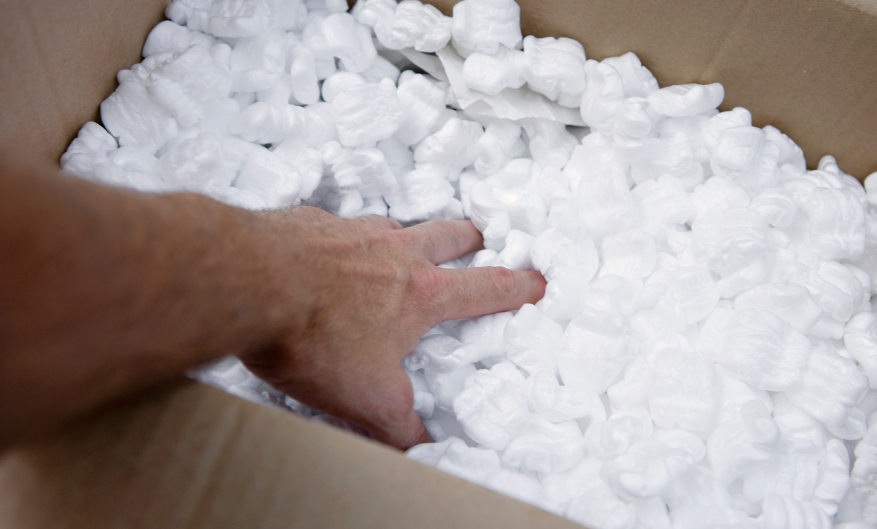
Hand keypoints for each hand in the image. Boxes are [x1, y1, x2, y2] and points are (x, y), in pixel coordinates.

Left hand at [239, 206, 545, 449]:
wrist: (248, 282)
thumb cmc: (314, 336)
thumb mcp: (369, 401)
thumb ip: (401, 428)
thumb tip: (423, 451)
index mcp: (422, 292)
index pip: (487, 287)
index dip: (518, 286)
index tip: (536, 280)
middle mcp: (394, 251)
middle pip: (450, 234)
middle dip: (470, 239)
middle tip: (476, 242)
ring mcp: (351, 230)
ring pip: (394, 224)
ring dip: (404, 236)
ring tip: (397, 249)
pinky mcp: (307, 222)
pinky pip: (334, 224)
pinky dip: (339, 237)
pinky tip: (322, 255)